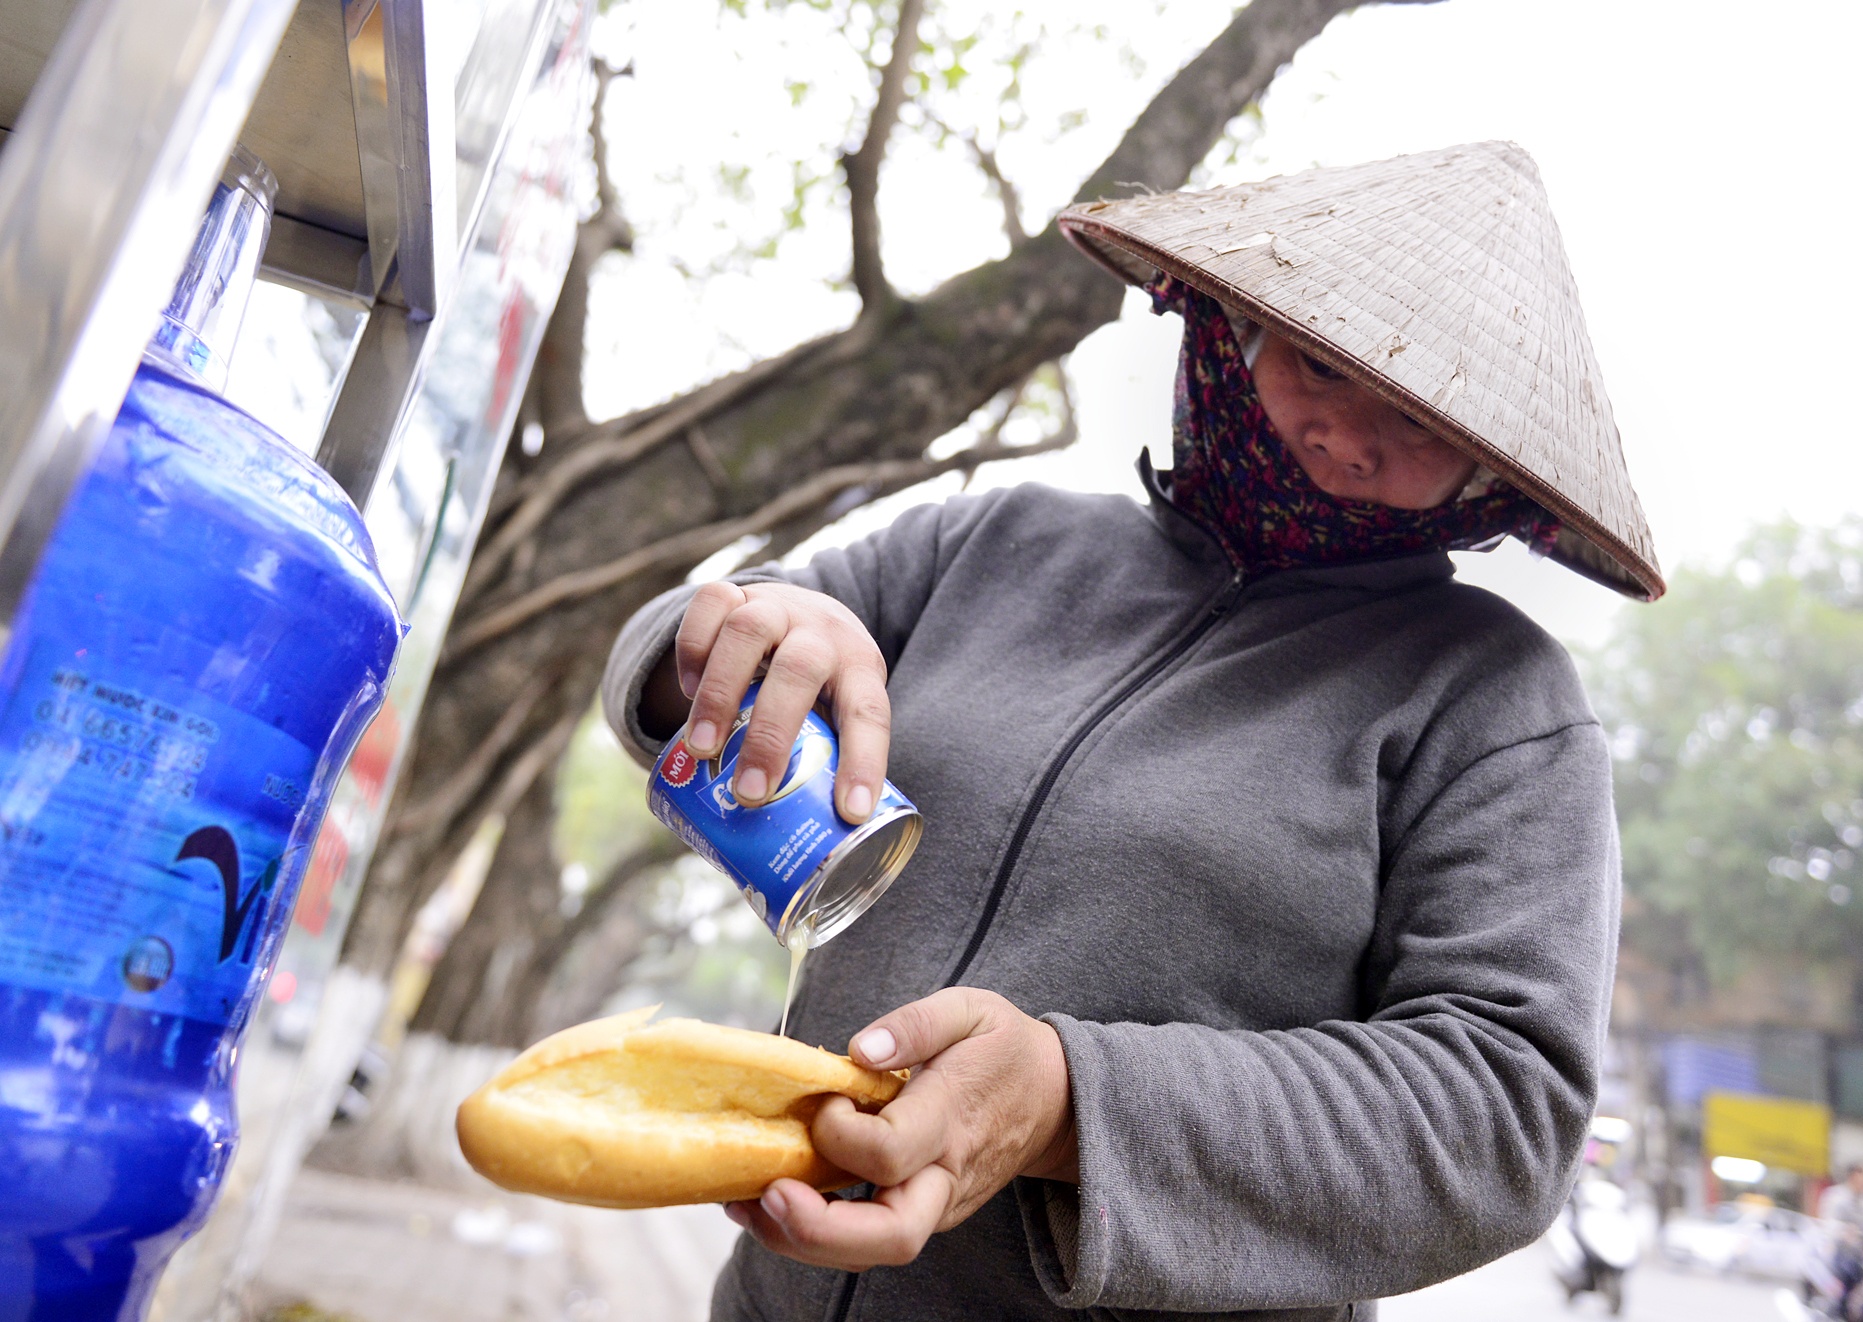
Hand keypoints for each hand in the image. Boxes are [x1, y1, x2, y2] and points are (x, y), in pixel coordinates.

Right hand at [653, 581, 889, 823]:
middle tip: (748, 793)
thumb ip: (820, 763)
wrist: (801, 609)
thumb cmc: (821, 686)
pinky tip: (687, 690)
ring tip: (702, 750)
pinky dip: (692, 649)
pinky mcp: (734, 593)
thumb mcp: (837, 714)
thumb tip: (792, 857)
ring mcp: (776, 607)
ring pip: (749, 632)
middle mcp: (821, 632)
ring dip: (720, 693)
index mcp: (860, 668)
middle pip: (801, 671)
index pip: (871, 713)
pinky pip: (709, 605)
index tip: (850, 812)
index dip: (864, 762)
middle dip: (771, 735)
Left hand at [723, 988, 1076, 1270]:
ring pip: (872, 1251)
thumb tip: (860, 1049)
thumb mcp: (969, 1009)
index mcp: (953, 1119)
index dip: (841, 1135)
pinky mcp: (923, 1213)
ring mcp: (936, 1205)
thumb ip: (915, 1024)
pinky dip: (814, 1231)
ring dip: (801, 1240)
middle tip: (765, 1196)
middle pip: (890, 1236)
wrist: (1053, 1099)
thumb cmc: (1002, 1048)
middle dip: (818, 1230)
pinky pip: (866, 1239)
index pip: (892, 1153)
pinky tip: (771, 1202)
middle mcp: (945, 1177)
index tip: (824, 1100)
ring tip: (747, 1203)